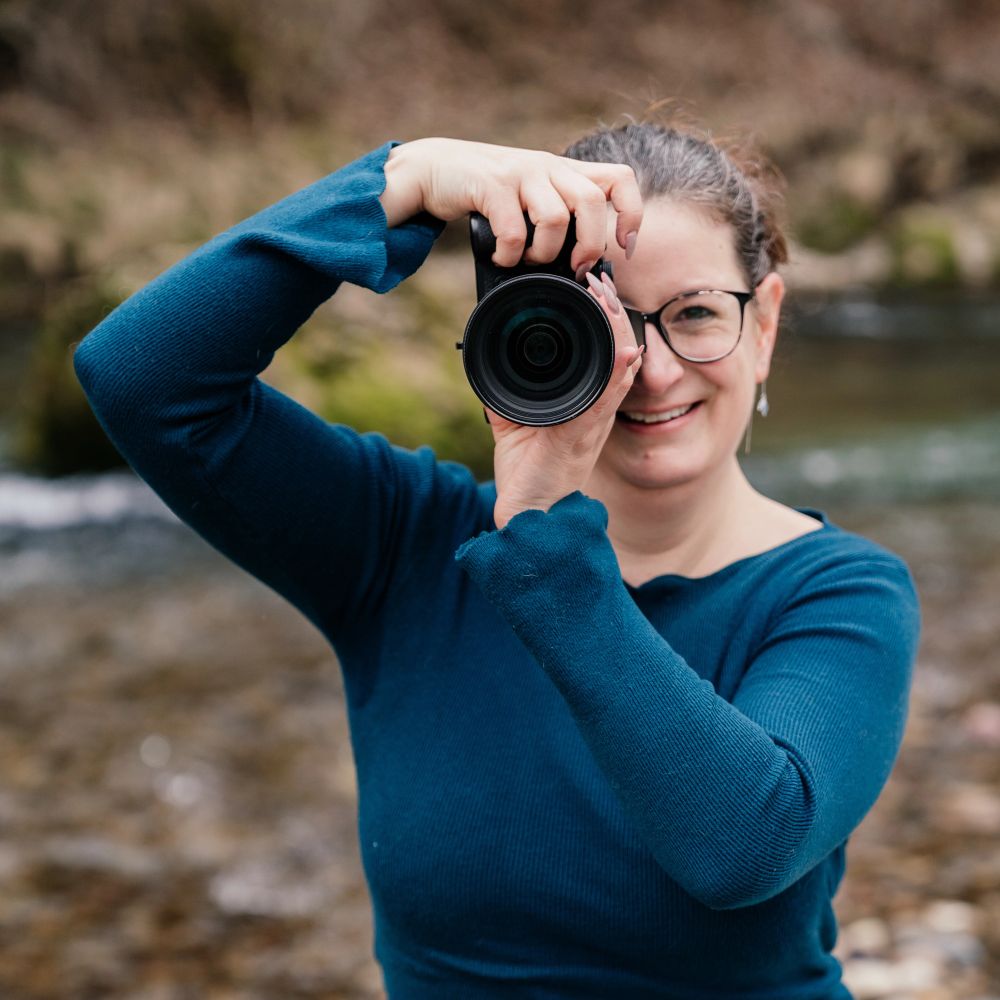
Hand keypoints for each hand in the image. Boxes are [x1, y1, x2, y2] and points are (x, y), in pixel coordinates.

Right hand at [379, 137, 642, 273]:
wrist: (433, 168)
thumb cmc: (487, 193)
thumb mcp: (530, 198)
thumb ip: (557, 219)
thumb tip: (581, 268)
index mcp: (564, 171)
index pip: (619, 179)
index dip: (631, 213)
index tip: (625, 246)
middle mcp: (548, 167)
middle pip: (592, 201)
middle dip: (588, 245)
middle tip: (572, 267)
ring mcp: (520, 173)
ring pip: (555, 218)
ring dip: (543, 253)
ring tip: (526, 260)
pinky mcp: (491, 185)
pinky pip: (514, 231)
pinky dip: (510, 255)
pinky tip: (500, 257)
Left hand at [488, 272, 643, 529]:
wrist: (527, 513)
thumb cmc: (529, 471)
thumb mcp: (516, 421)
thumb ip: (509, 392)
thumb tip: (488, 360)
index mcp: (586, 404)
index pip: (606, 353)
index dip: (607, 320)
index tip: (595, 289)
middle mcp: (595, 411)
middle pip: (620, 353)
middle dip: (614, 314)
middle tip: (601, 282)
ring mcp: (591, 423)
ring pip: (618, 370)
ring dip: (617, 333)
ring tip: (609, 300)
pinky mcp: (578, 437)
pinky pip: (602, 403)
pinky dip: (614, 377)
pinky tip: (622, 354)